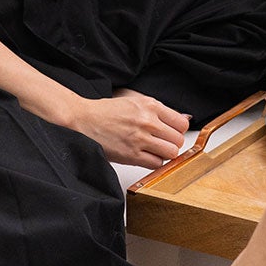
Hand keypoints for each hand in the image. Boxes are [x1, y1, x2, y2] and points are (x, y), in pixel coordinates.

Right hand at [70, 89, 190, 167]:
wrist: (82, 119)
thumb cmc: (105, 112)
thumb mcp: (134, 102)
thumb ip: (158, 111)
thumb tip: (183, 120)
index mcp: (150, 105)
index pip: (181, 123)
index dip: (178, 130)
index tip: (171, 133)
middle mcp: (147, 121)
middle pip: (178, 140)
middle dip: (172, 143)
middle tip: (161, 143)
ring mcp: (140, 139)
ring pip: (171, 153)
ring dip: (164, 154)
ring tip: (153, 150)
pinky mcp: (132, 155)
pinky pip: (157, 164)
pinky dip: (153, 162)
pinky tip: (144, 156)